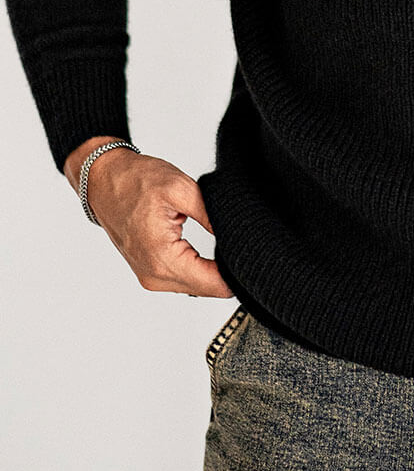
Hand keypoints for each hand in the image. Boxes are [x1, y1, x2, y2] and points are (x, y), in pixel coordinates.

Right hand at [83, 147, 234, 298]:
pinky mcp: (150, 272)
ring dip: (214, 272)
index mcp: (162, 258)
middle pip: (208, 289)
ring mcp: (150, 277)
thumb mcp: (181, 188)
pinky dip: (199, 269)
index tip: (253, 255)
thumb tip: (236, 237)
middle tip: (245, 246)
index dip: (238, 272)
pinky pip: (184, 280)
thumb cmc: (136, 181)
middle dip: (228, 272)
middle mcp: (154, 276)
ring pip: (197, 286)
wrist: (104, 181)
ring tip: (227, 246)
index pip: (214, 283)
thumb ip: (210, 216)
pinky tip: (210, 254)